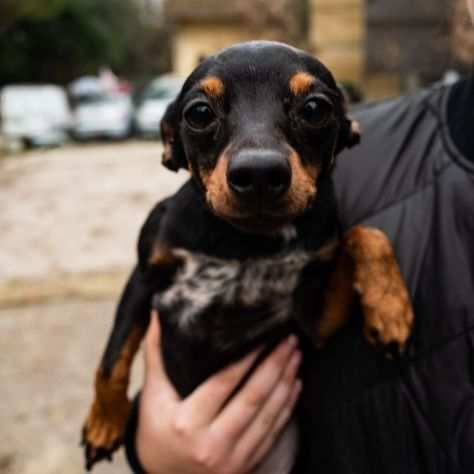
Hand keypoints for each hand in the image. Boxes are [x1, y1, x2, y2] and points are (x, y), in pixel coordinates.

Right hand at [136, 311, 301, 473]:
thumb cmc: (156, 432)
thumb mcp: (152, 394)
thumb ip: (156, 354)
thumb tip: (157, 314)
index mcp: (187, 423)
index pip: (223, 382)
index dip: (247, 357)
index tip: (263, 333)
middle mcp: (212, 445)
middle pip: (253, 398)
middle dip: (275, 365)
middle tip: (289, 339)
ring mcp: (232, 460)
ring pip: (268, 415)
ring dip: (286, 383)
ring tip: (296, 356)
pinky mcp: (246, 467)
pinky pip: (273, 434)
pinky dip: (287, 408)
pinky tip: (295, 386)